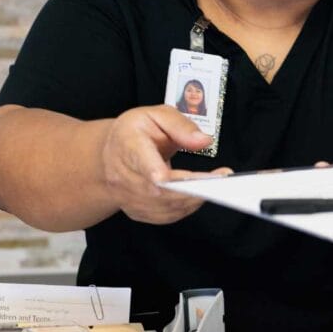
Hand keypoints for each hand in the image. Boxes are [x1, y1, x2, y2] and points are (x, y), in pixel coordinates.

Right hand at [99, 105, 230, 224]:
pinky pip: (163, 216)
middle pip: (157, 190)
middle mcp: (122, 174)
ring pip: (162, 206)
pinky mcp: (135, 210)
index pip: (140, 161)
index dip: (156, 172)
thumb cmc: (136, 132)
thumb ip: (181, 126)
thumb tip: (203, 141)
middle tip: (219, 180)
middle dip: (190, 188)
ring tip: (216, 187)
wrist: (113, 151)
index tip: (172, 178)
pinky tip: (198, 196)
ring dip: (192, 199)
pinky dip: (185, 208)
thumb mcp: (157, 115)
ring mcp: (126, 195)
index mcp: (128, 145)